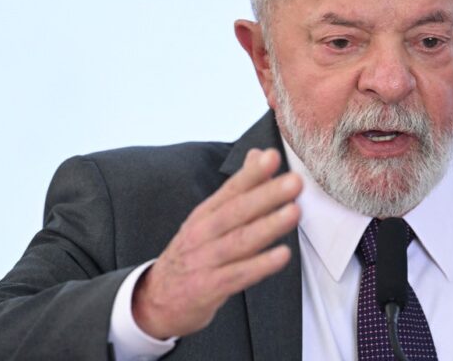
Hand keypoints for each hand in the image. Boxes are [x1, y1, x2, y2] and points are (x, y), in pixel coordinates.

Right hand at [132, 148, 300, 338]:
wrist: (157, 299)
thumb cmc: (194, 252)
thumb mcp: (209, 218)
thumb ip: (239, 187)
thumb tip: (259, 153)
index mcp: (206, 213)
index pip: (231, 189)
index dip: (252, 173)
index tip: (273, 157)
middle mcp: (203, 233)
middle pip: (237, 211)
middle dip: (267, 195)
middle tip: (295, 181)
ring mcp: (204, 260)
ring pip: (240, 241)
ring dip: (268, 226)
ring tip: (294, 212)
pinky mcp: (208, 287)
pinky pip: (237, 275)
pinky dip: (260, 265)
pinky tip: (282, 255)